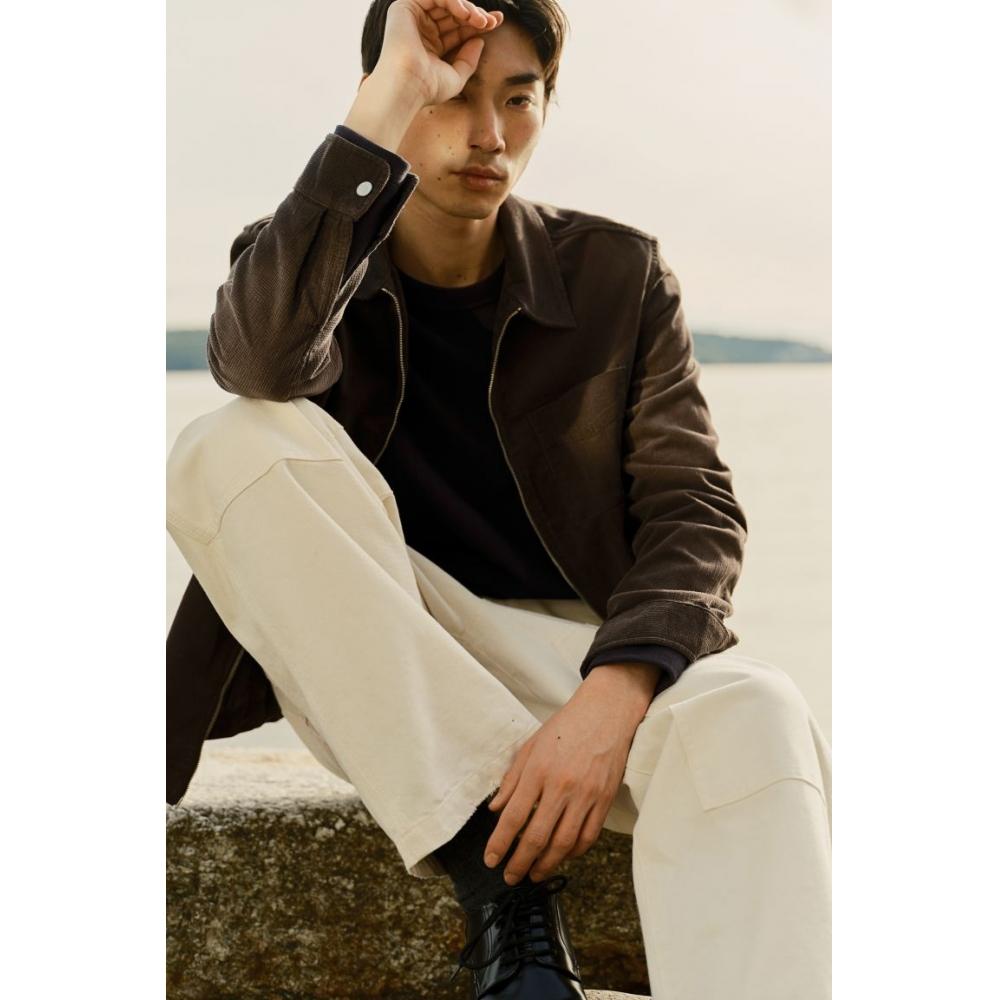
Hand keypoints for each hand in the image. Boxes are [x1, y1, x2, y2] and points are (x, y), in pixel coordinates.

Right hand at [378, 0, 504, 106]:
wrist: (408, 86)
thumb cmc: (428, 87)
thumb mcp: (456, 75)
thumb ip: (468, 59)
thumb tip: (480, 40)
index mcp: (432, 45)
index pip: (458, 27)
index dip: (477, 23)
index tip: (496, 23)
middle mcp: (422, 29)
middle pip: (454, 13)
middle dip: (476, 14)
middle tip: (492, 21)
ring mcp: (413, 17)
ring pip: (445, 2)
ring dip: (467, 8)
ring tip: (481, 20)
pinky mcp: (404, 7)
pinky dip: (452, 1)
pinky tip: (465, 14)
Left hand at [482, 675, 647, 884]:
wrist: (606, 714)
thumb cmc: (566, 728)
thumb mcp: (530, 746)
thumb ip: (512, 779)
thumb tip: (496, 809)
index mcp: (538, 770)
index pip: (514, 816)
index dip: (500, 843)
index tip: (491, 859)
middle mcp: (561, 786)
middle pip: (537, 837)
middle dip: (520, 862)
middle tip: (510, 876)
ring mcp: (586, 795)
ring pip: (564, 843)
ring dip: (547, 864)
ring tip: (534, 874)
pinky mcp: (604, 800)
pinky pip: (588, 836)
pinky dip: (574, 852)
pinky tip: (562, 857)